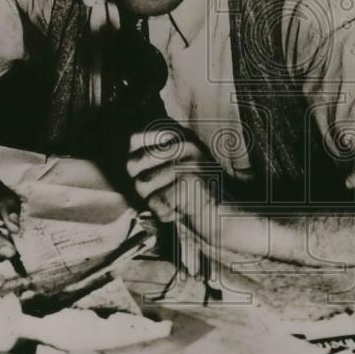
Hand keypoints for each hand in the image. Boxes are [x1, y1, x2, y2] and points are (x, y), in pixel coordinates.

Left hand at [126, 128, 224, 252]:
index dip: (133, 163)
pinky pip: (156, 203)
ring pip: (141, 186)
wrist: (230, 217)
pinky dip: (165, 214)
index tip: (148, 176)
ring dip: (155, 202)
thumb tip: (124, 160)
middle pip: (132, 165)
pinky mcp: (189, 183)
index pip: (133, 140)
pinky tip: (183, 211)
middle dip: (142, 187)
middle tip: (165, 194)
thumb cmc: (198, 195)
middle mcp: (183, 145)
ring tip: (177, 202)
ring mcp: (187, 163)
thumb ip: (154, 158)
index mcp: (179, 137)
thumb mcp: (179, 166)